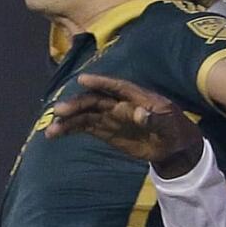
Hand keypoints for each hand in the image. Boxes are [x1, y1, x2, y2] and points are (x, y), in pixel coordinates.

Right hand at [46, 74, 204, 176]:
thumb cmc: (174, 129)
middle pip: (95, 100)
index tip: (82, 80)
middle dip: (77, 104)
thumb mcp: (170, 124)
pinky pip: (85, 127)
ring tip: (51, 130)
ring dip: (68, 120)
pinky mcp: (105, 130)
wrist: (173, 146)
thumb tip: (140, 113)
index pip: (116, 86)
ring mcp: (110, 117)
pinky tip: (55, 133)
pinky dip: (70, 129)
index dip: (100, 82)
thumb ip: (155, 118)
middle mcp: (119, 103)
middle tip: (59, 111)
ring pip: (85, 115)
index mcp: (137, 97)